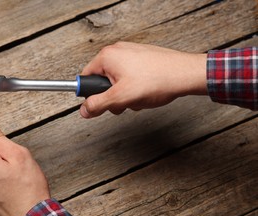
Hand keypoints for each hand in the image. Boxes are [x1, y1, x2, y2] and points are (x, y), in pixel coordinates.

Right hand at [80, 42, 206, 117]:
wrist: (185, 74)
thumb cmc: (158, 80)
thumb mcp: (120, 98)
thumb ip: (98, 104)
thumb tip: (84, 110)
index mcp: (107, 57)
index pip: (86, 78)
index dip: (92, 95)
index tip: (99, 104)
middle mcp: (117, 51)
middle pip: (102, 81)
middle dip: (112, 97)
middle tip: (124, 101)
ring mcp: (130, 54)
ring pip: (117, 82)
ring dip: (125, 95)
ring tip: (139, 97)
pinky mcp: (141, 59)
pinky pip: (130, 77)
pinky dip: (135, 88)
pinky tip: (146, 92)